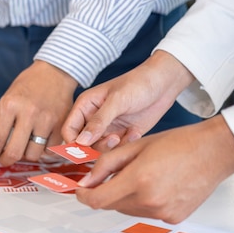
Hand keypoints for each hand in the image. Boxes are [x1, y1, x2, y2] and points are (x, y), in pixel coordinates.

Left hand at [0, 61, 77, 171]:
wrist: (55, 73)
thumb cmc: (28, 86)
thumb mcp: (7, 100)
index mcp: (9, 105)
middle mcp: (28, 113)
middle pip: (14, 152)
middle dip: (6, 161)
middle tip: (4, 160)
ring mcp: (46, 120)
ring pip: (32, 154)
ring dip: (26, 155)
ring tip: (23, 146)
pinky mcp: (61, 125)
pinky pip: (49, 150)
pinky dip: (42, 151)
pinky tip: (38, 142)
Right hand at [62, 50, 194, 150]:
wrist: (165, 83)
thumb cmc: (138, 84)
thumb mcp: (117, 101)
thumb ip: (98, 122)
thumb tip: (80, 142)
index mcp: (85, 107)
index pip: (69, 131)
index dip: (73, 143)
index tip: (86, 148)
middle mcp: (93, 120)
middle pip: (83, 144)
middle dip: (96, 146)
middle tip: (113, 139)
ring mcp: (107, 128)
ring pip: (99, 149)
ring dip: (112, 147)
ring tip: (125, 135)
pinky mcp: (122, 135)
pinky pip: (117, 149)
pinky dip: (126, 144)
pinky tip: (135, 132)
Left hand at [75, 115, 233, 222]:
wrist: (214, 151)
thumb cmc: (178, 143)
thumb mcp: (134, 147)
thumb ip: (105, 164)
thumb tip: (86, 181)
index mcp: (138, 181)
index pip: (97, 200)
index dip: (83, 196)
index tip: (80, 190)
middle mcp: (150, 201)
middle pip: (111, 205)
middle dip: (105, 191)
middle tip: (112, 175)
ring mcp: (163, 213)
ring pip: (127, 209)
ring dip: (124, 197)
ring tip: (141, 176)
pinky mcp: (172, 218)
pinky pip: (146, 213)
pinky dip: (143, 201)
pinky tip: (156, 185)